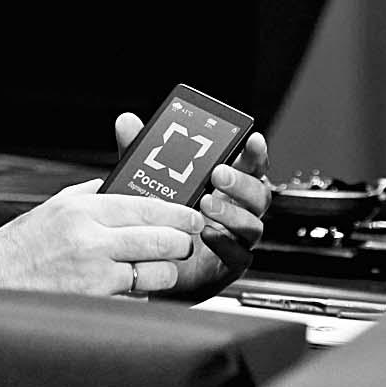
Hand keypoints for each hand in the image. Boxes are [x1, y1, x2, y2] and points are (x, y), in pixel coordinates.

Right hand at [0, 180, 204, 294]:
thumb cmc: (21, 246)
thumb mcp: (55, 206)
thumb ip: (91, 194)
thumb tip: (124, 188)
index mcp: (83, 210)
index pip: (147, 207)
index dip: (179, 213)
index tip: (192, 217)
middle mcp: (92, 239)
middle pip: (162, 239)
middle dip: (182, 242)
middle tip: (184, 242)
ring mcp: (97, 274)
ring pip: (158, 272)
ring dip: (165, 270)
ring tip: (158, 267)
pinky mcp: (98, 302)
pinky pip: (138, 297)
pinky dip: (140, 293)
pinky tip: (131, 286)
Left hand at [113, 112, 270, 299]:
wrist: (152, 264)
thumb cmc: (161, 219)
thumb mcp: (150, 181)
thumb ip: (144, 154)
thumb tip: (127, 122)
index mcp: (226, 187)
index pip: (250, 167)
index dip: (255, 153)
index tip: (252, 139)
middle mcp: (237, 211)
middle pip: (257, 194)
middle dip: (241, 181)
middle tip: (218, 173)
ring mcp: (236, 238)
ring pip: (252, 224)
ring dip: (232, 212)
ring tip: (207, 203)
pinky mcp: (229, 264)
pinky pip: (239, 255)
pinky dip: (226, 243)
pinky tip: (208, 235)